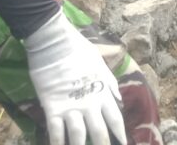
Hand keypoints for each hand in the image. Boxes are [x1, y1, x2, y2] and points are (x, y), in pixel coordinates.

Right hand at [24, 11, 126, 144]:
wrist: (55, 42)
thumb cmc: (78, 49)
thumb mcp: (100, 63)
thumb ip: (109, 84)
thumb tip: (119, 100)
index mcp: (102, 92)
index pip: (115, 119)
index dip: (120, 134)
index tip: (123, 144)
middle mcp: (89, 103)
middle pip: (99, 133)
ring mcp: (71, 107)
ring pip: (78, 136)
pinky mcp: (53, 107)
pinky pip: (56, 132)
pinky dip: (57, 144)